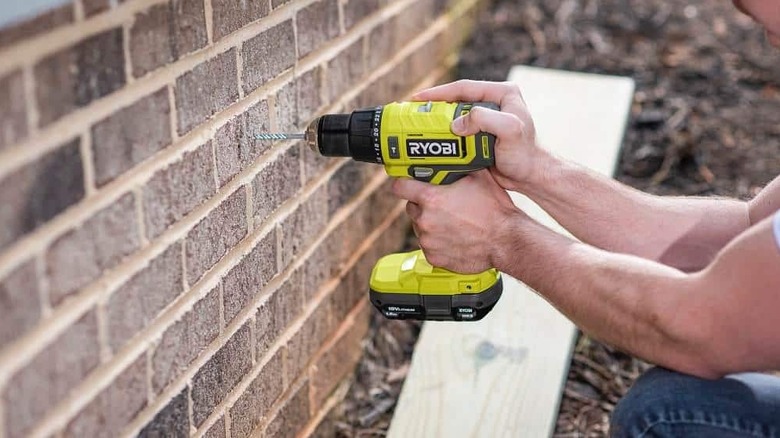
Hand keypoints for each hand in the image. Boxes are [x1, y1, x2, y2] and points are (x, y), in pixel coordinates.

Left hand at [391, 170, 520, 273]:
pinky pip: (429, 246)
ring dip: (431, 224)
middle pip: (412, 207)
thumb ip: (458, 166)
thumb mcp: (479, 177)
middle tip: (442, 205)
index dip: (403, 183)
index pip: (399, 187)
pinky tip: (454, 237)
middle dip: (423, 205)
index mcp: (431, 198)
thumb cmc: (495, 210)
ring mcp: (428, 240)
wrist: (506, 241)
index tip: (407, 184)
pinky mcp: (433, 257)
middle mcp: (425, 220)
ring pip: (420, 227)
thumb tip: (453, 156)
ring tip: (453, 222)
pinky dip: (438, 242)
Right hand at [412, 80, 549, 190]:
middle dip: (434, 106)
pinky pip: (458, 131)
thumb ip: (485, 120)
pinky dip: (444, 135)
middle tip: (413, 112)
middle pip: (457, 100)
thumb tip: (457, 124)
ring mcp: (487, 119)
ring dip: (437, 121)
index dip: (439, 93)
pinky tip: (432, 141)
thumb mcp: (509, 130)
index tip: (418, 98)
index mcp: (502, 92)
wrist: (530, 176)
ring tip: (418, 126)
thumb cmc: (525, 153)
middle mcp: (494, 102)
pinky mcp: (482, 135)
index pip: (464, 87)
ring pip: (455, 116)